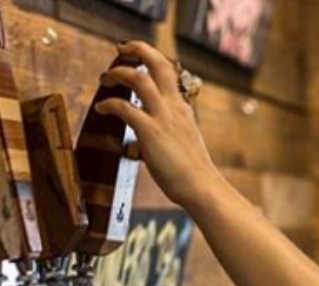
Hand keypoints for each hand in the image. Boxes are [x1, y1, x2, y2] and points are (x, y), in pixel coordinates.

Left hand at [94, 41, 224, 210]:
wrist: (202, 188)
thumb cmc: (192, 173)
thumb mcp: (184, 143)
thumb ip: (167, 133)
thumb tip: (143, 139)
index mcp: (183, 109)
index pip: (169, 72)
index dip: (151, 59)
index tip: (136, 57)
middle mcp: (174, 107)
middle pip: (158, 63)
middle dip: (137, 49)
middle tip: (121, 49)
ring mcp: (163, 117)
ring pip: (139, 78)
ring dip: (117, 73)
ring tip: (105, 78)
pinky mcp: (150, 131)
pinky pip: (124, 107)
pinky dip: (109, 104)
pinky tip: (101, 109)